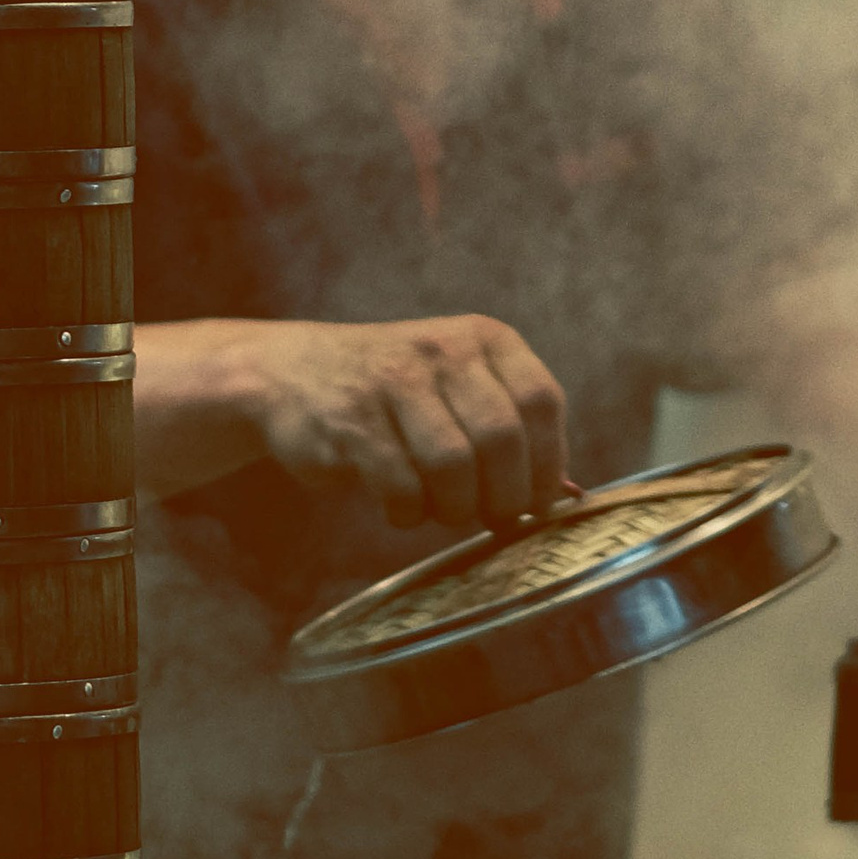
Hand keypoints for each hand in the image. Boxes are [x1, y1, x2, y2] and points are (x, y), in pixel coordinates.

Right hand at [137, 315, 569, 533]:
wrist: (288, 373)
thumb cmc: (395, 393)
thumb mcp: (458, 385)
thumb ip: (512, 430)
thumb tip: (568, 497)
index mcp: (484, 339)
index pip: (541, 401)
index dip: (548, 463)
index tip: (538, 503)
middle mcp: (442, 349)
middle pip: (501, 440)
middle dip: (504, 498)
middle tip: (493, 520)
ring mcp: (393, 380)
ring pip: (453, 467)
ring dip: (454, 509)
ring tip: (442, 511)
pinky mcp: (351, 420)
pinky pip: (401, 487)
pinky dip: (408, 513)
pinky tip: (401, 508)